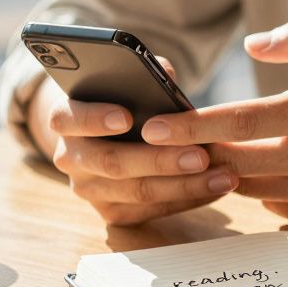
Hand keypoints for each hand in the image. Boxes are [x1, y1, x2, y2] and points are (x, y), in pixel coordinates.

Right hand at [28, 57, 237, 224]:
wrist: (100, 137)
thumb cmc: (118, 99)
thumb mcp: (122, 80)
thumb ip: (142, 74)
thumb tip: (167, 75)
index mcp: (64, 118)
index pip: (70, 118)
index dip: (95, 118)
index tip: (126, 117)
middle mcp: (69, 158)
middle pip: (112, 162)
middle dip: (160, 160)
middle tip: (201, 155)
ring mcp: (88, 189)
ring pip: (136, 192)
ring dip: (184, 185)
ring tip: (223, 176)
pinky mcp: (110, 212)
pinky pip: (150, 210)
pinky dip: (186, 199)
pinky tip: (214, 188)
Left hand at [140, 18, 287, 228]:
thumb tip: (255, 44)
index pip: (239, 121)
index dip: (192, 125)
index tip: (153, 125)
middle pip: (229, 160)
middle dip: (191, 151)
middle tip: (163, 137)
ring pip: (244, 185)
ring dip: (216, 170)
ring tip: (195, 151)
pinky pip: (268, 205)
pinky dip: (251, 187)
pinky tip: (245, 170)